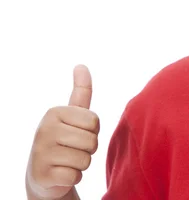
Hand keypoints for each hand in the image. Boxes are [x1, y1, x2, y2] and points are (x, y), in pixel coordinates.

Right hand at [26, 65, 99, 199]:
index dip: (92, 132)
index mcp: (54, 112)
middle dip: (88, 149)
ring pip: (85, 159)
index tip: (77, 133)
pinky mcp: (42, 175)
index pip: (94, 122)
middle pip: (92, 141)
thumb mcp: (73, 115)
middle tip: (72, 150)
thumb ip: (81, 91)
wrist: (44, 175)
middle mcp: (44, 129)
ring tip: (67, 161)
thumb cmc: (65, 140)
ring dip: (81, 164)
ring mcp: (40, 152)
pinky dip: (73, 178)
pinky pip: (75, 176)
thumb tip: (81, 64)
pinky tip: (61, 174)